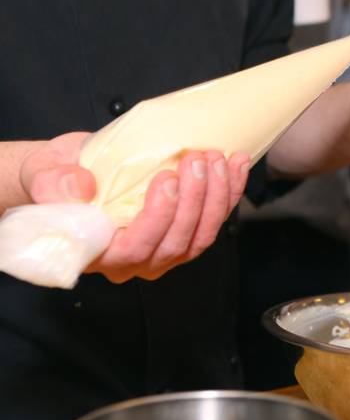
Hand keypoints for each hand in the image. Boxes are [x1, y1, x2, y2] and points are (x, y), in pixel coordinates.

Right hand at [20, 132, 249, 282]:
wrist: (71, 170)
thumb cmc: (56, 178)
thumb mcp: (44, 176)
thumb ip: (56, 185)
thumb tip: (82, 186)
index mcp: (100, 254)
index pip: (137, 248)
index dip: (158, 217)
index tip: (166, 179)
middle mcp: (137, 261)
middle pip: (177, 242)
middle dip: (194, 199)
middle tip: (198, 160)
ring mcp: (165, 250)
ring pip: (202, 235)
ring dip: (217, 196)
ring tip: (218, 159)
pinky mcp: (185, 232)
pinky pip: (214, 221)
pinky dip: (229, 193)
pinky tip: (236, 166)